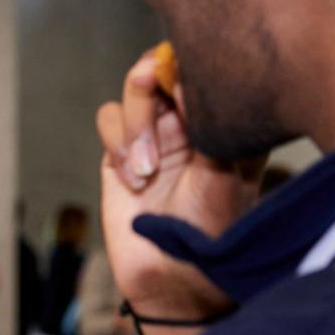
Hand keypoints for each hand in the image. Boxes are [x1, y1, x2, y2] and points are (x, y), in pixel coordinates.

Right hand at [96, 47, 258, 327]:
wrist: (174, 275)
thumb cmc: (212, 228)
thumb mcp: (225, 171)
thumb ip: (209, 121)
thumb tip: (188, 76)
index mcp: (225, 118)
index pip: (206, 67)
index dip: (190, 60)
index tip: (186, 80)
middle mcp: (190, 120)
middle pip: (164, 65)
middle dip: (154, 79)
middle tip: (152, 85)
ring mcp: (154, 134)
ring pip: (133, 90)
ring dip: (135, 123)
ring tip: (147, 167)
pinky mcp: (121, 151)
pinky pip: (108, 120)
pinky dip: (117, 144)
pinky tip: (134, 179)